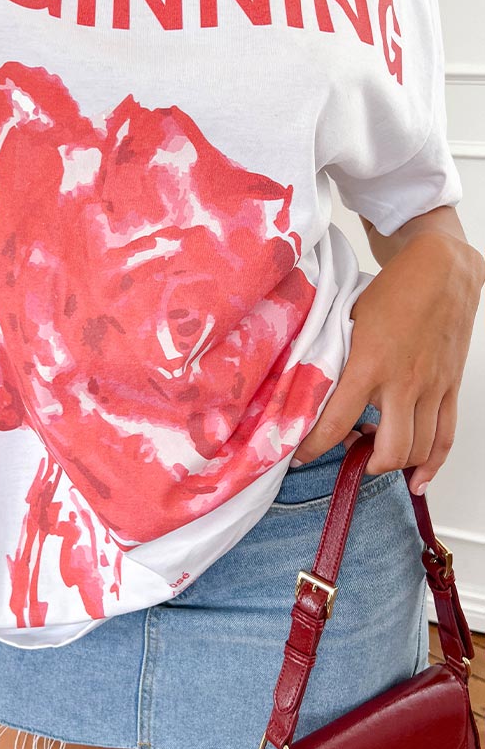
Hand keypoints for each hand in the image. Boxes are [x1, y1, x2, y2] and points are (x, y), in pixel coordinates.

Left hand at [290, 231, 484, 494]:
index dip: (315, 447)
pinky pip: (445, 437)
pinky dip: (432, 464)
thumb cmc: (393, 290)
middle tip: (346, 454)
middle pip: (387, 449)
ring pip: (418, 449)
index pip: (337, 421)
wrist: (442, 270)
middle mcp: (403, 382)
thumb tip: (311, 384)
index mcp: (369, 363)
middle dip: (363, 463)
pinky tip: (418, 479)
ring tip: (374, 454)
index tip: (300, 455)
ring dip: (394, 463)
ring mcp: (431, 388)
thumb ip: (335, 354)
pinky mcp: (450, 388)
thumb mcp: (350, 318)